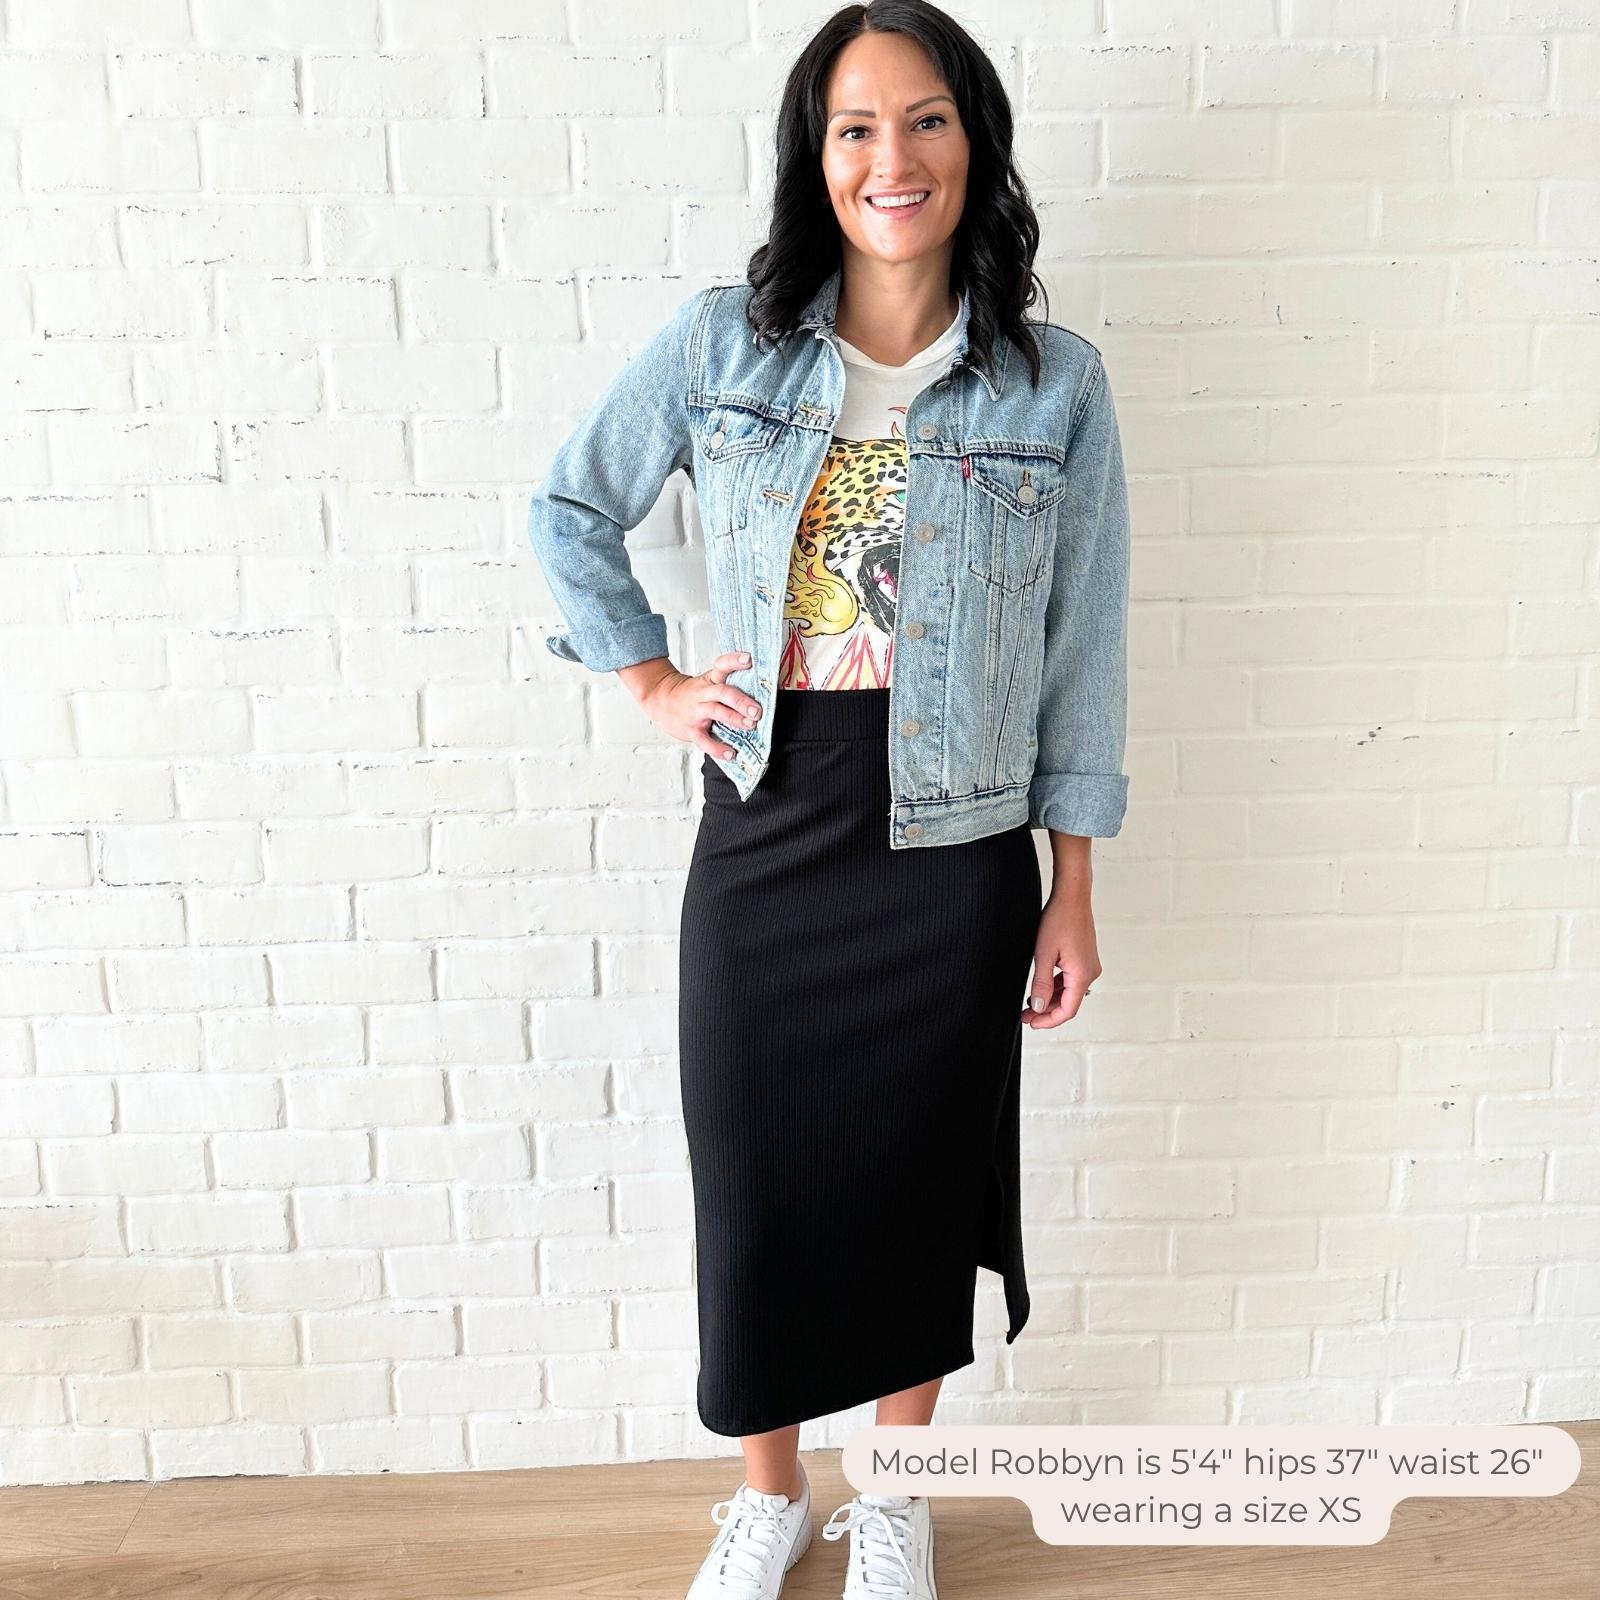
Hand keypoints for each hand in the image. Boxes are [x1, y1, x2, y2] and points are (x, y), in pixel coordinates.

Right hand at [630, 649, 762, 760]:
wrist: (660, 700)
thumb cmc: (691, 693)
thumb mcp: (706, 682)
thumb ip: (727, 685)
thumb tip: (760, 692)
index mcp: (709, 680)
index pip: (721, 666)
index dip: (734, 661)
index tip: (748, 659)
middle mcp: (703, 694)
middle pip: (722, 692)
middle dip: (740, 700)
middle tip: (757, 710)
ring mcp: (696, 712)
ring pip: (715, 712)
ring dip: (734, 719)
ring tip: (750, 725)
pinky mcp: (691, 730)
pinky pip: (704, 740)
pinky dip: (717, 748)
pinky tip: (730, 753)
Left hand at [1022, 889, 1101, 1028]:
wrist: (1072, 897)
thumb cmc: (1060, 919)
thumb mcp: (1043, 954)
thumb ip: (1040, 983)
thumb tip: (1038, 1006)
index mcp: (1082, 975)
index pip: (1067, 1010)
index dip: (1048, 1020)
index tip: (1032, 1022)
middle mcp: (1090, 973)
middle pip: (1068, 1003)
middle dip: (1046, 1011)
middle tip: (1026, 1015)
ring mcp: (1088, 966)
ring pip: (1068, 992)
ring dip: (1050, 999)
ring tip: (1030, 1003)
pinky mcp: (1084, 959)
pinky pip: (1070, 980)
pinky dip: (1056, 987)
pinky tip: (1041, 987)